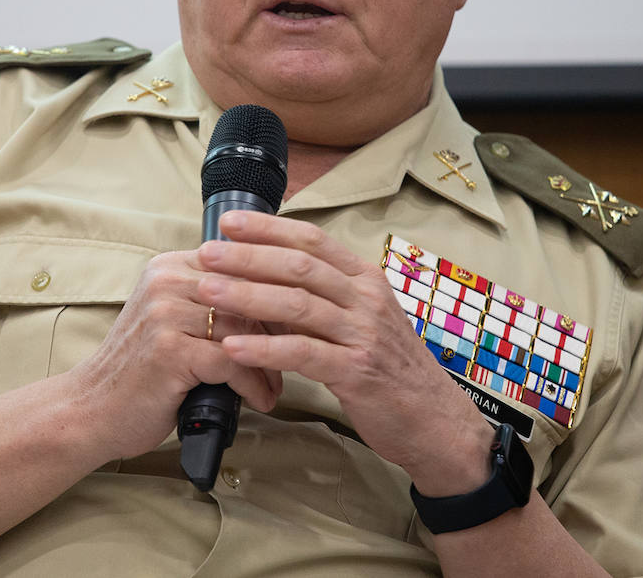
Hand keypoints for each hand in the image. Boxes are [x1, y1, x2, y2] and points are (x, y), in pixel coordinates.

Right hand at [68, 249, 282, 461]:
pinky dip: (253, 384)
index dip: (274, 295)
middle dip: (278, 328)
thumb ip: (208, 303)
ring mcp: (165, 313)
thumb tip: (274, 305)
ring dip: (269, 361)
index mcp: (168, 267)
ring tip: (276, 382)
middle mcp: (165, 281)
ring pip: (243, 328)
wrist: (93, 408)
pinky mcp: (169, 349)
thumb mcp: (169, 320)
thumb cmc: (140, 370)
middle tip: (295, 354)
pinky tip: (260, 399)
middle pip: (247, 294)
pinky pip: (232, 361)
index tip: (296, 322)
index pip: (239, 265)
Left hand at [193, 211, 491, 493]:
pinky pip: (303, 353)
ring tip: (207, 292)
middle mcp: (366, 299)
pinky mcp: (357, 371)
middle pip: (299, 266)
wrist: (435, 420)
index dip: (268, 228)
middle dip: (248, 257)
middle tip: (206, 253)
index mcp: (365, 280)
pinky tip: (232, 347)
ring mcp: (363, 334)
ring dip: (247, 296)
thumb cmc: (390, 369)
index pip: (312, 240)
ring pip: (297, 305)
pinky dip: (264, 349)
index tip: (229, 222)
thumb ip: (323, 297)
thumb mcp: (361, 321)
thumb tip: (267, 277)